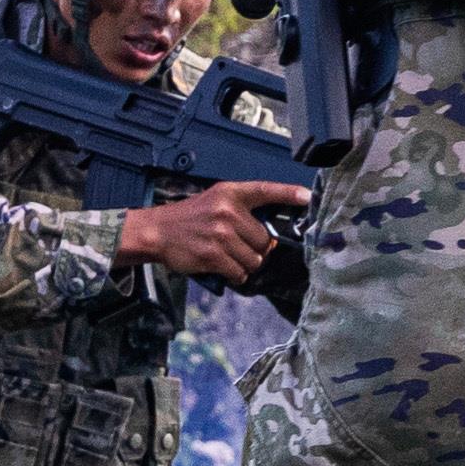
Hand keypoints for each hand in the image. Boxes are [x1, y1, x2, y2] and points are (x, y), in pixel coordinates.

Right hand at [119, 179, 312, 285]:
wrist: (157, 231)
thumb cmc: (189, 218)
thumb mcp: (215, 201)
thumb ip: (242, 212)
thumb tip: (269, 240)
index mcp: (230, 193)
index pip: (265, 190)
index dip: (289, 193)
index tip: (307, 196)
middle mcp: (227, 211)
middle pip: (264, 239)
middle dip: (255, 248)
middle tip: (237, 246)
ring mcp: (221, 234)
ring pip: (254, 259)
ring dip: (245, 264)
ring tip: (228, 256)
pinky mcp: (213, 256)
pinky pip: (239, 273)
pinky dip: (235, 275)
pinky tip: (222, 267)